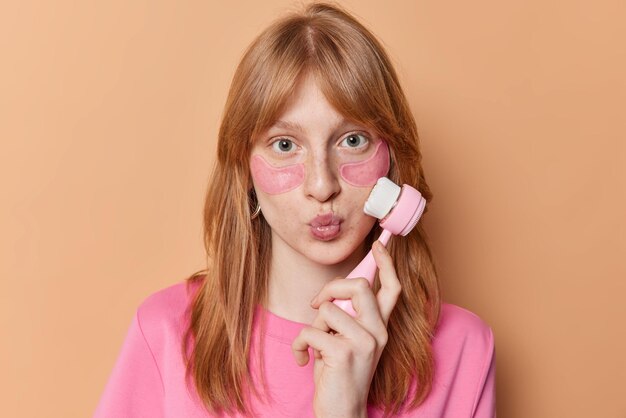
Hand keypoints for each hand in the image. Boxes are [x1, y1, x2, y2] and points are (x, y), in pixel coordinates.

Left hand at [291, 241, 400, 417]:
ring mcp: (365, 342)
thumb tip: (333, 294)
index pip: (392, 289)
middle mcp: (378, 332)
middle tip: (317, 305)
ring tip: (314, 345)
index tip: (380, 244)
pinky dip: (298, 346)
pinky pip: (310, 331)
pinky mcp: (344, 353)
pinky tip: (303, 360)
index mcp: (381, 328)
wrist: (340, 413)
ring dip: (312, 324)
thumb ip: (348, 318)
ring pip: (328, 308)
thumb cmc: (339, 376)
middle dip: (330, 287)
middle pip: (358, 286)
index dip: (386, 264)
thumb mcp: (348, 342)